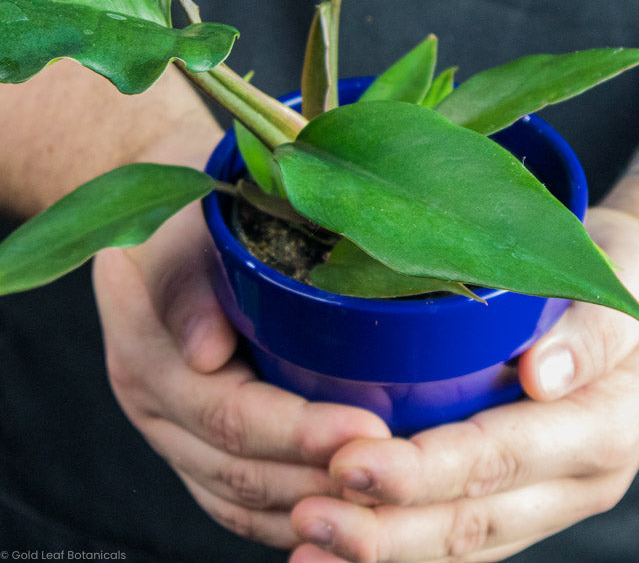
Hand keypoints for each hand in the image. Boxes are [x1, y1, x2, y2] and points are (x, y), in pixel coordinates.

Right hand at [92, 134, 390, 548]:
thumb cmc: (183, 223)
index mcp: (149, 355)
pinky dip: (283, 515)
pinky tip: (332, 508)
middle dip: (318, 477)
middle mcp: (153, 407)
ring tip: (376, 498)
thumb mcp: (181, 232)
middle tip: (391, 472)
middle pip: (238, 470)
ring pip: (237, 500)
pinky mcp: (189, 445)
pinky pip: (232, 504)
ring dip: (308, 507)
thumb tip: (205, 352)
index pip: (230, 414)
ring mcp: (169, 432)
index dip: (300, 431)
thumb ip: (190, 283)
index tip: (368, 427)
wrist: (157, 234)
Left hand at [289, 205, 638, 561]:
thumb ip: (591, 334)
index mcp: (599, 426)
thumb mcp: (628, 283)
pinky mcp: (528, 495)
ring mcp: (552, 495)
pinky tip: (352, 547)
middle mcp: (575, 478)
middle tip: (307, 516)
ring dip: (385, 550)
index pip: (497, 456)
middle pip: (471, 518)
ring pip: (464, 543)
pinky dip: (408, 547)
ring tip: (310, 543)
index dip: (421, 469)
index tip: (348, 464)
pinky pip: (468, 538)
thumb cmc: (631, 279)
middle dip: (385, 526)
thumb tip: (542, 376)